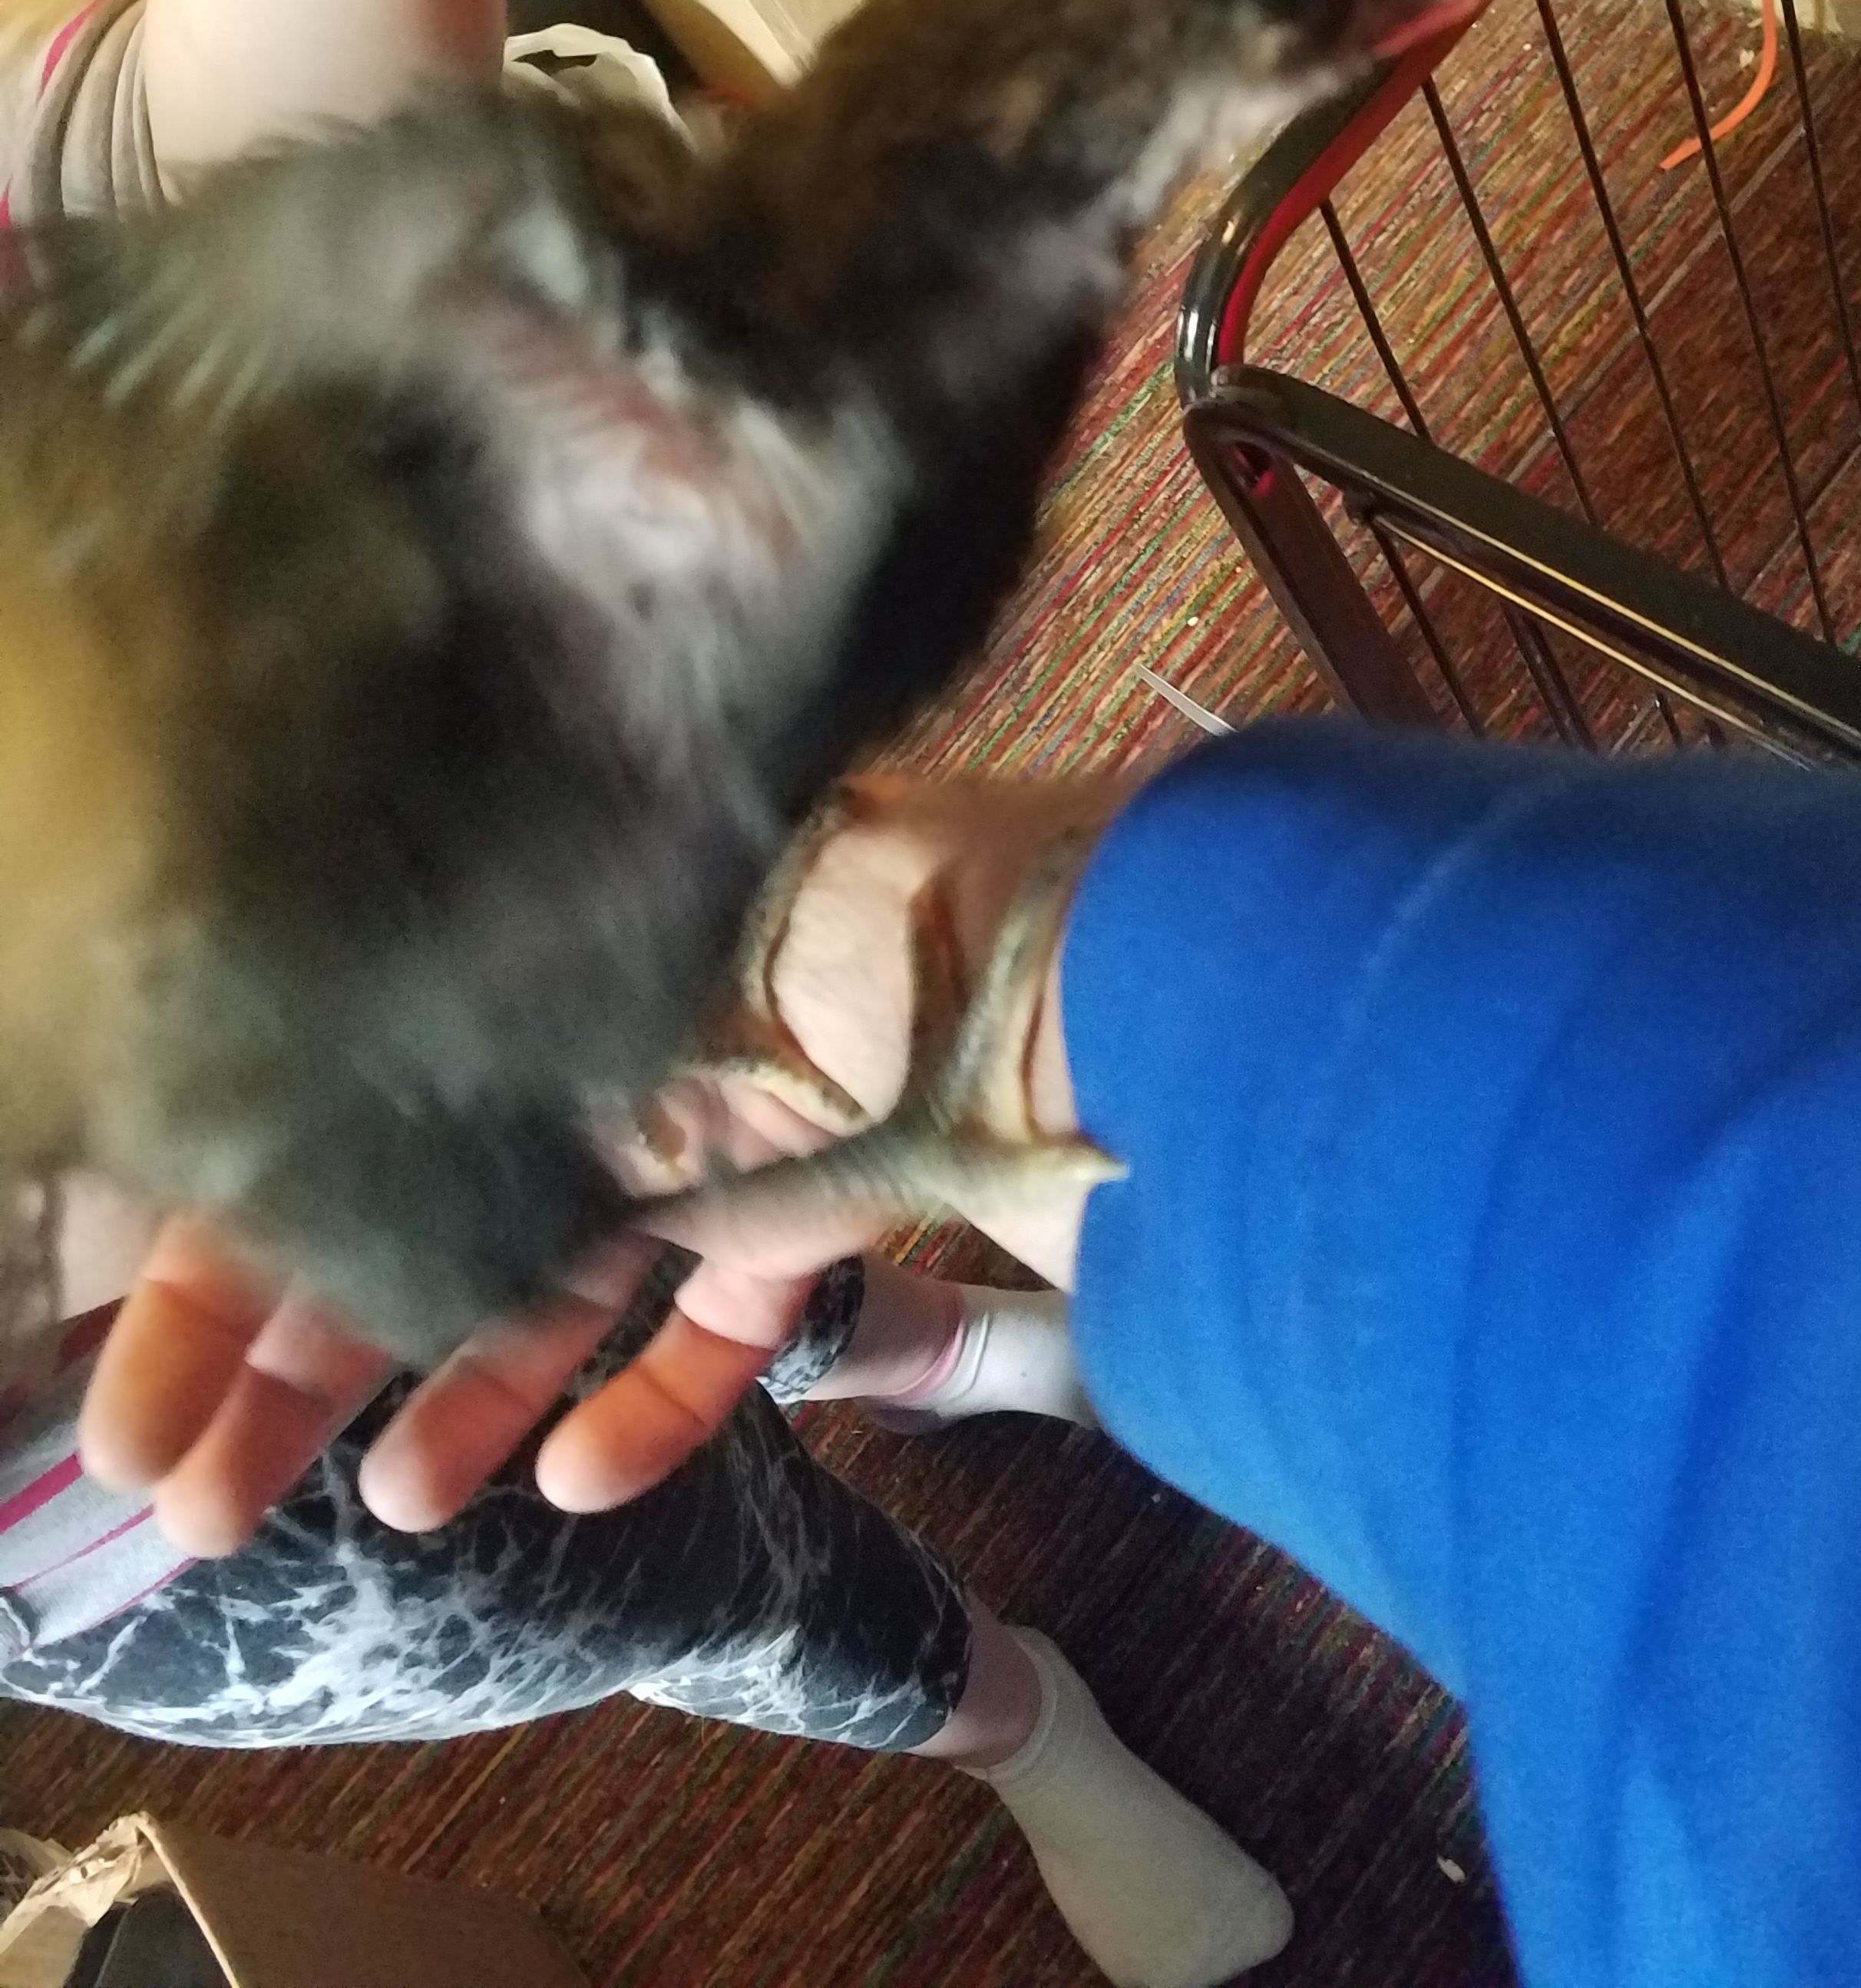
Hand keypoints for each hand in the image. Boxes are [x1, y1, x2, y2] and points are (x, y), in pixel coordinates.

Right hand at [81, 772, 1136, 1540]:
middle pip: (459, 1180)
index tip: (163, 1339)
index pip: (380, 1066)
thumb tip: (352, 1136)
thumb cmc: (920, 902)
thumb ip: (546, 1050)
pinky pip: (738, 1313)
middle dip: (324, 1327)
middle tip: (193, 1473)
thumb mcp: (672, 946)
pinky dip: (656, 1394)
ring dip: (477, 1384)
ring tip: (372, 1502)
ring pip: (585, 1261)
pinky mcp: (857, 1193)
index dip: (258, 1210)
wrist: (1151, 958)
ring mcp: (759, 1098)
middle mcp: (657, 996)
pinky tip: (571, 1486)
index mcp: (588, 911)